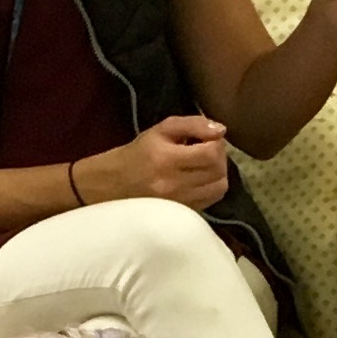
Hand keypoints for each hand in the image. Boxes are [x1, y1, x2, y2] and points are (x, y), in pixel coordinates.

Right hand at [87, 116, 232, 211]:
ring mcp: (180, 203)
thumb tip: (221, 130)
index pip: (210, 153)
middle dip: (219, 156)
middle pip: (218, 170)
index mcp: (166, 159)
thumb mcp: (161, 129)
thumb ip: (193, 124)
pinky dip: (212, 186)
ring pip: (220, 187)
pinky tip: (200, 178)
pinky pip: (212, 199)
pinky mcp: (183, 212)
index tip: (207, 138)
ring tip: (204, 164)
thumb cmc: (139, 153)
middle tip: (206, 149)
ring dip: (218, 172)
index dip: (216, 143)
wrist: (115, 184)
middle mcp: (174, 184)